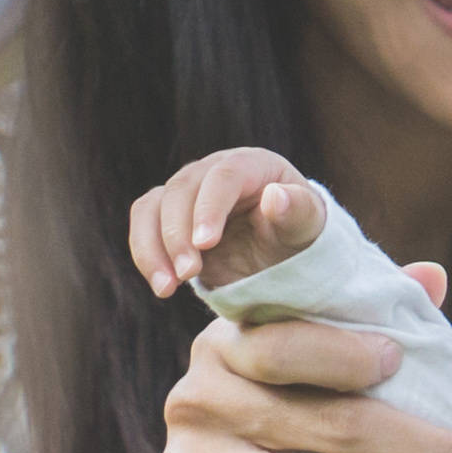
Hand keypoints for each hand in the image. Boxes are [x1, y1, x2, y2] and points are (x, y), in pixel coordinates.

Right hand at [128, 148, 327, 296]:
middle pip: (181, 189)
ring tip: (167, 288)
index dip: (209, 207)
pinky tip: (163, 286)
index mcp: (251, 164)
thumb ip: (298, 211)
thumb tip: (274, 196)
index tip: (205, 244)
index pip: (224, 176)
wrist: (280, 254)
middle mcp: (213, 171)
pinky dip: (146, 255)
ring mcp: (187, 193)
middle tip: (189, 275)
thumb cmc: (297, 235)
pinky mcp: (168, 217)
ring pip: (152, 206)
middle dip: (178, 234)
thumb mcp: (307, 228)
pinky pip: (143, 226)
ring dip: (152, 247)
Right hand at [145, 284, 451, 452]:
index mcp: (227, 345)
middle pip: (324, 425)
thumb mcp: (304, 370)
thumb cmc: (280, 426)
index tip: (402, 361)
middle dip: (416, 450)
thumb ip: (359, 322)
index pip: (283, 342)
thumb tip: (433, 277)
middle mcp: (202, 401)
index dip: (341, 352)